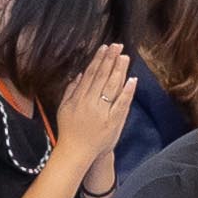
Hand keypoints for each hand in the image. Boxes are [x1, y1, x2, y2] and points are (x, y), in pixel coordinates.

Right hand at [57, 44, 134, 166]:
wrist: (77, 151)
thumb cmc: (70, 130)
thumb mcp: (64, 108)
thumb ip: (71, 90)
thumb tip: (79, 74)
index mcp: (78, 98)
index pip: (90, 74)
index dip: (98, 60)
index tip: (104, 47)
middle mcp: (90, 103)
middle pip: (102, 77)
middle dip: (110, 60)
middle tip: (117, 46)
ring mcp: (102, 112)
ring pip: (111, 87)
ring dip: (119, 71)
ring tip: (124, 57)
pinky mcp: (113, 122)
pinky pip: (121, 104)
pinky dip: (127, 92)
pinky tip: (132, 80)